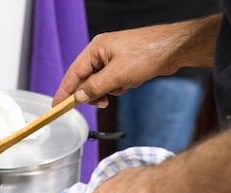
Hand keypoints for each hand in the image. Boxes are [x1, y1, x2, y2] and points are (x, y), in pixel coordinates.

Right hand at [52, 23, 202, 106]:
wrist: (174, 49)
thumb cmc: (147, 53)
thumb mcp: (117, 75)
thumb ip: (95, 87)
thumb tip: (79, 97)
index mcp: (95, 49)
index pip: (73, 73)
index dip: (64, 91)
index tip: (56, 106)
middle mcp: (101, 53)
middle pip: (85, 80)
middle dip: (93, 93)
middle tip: (101, 103)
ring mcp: (112, 59)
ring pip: (100, 83)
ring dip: (110, 90)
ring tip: (124, 86)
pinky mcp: (123, 65)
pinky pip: (112, 82)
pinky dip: (120, 87)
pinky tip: (132, 82)